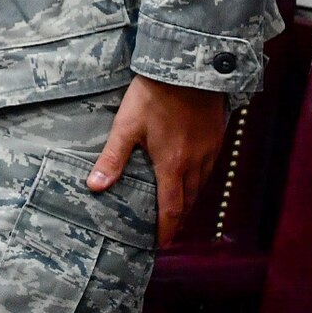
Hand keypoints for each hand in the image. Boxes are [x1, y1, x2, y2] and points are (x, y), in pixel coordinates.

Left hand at [87, 74, 228, 245]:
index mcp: (173, 166)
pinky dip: (199, 179)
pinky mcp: (216, 136)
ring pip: (202, 185)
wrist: (186, 67)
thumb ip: (112, 159)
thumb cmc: (153, 96)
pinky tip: (190, 175)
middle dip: (178, 219)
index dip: (166, 231)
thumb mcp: (126, 126)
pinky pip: (210, 168)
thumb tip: (94, 187)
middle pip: (189, 201)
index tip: (161, 245)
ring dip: (189, 200)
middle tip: (167, 231)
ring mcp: (210, 150)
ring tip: (177, 209)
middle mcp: (196, 164)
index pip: (172, 209)